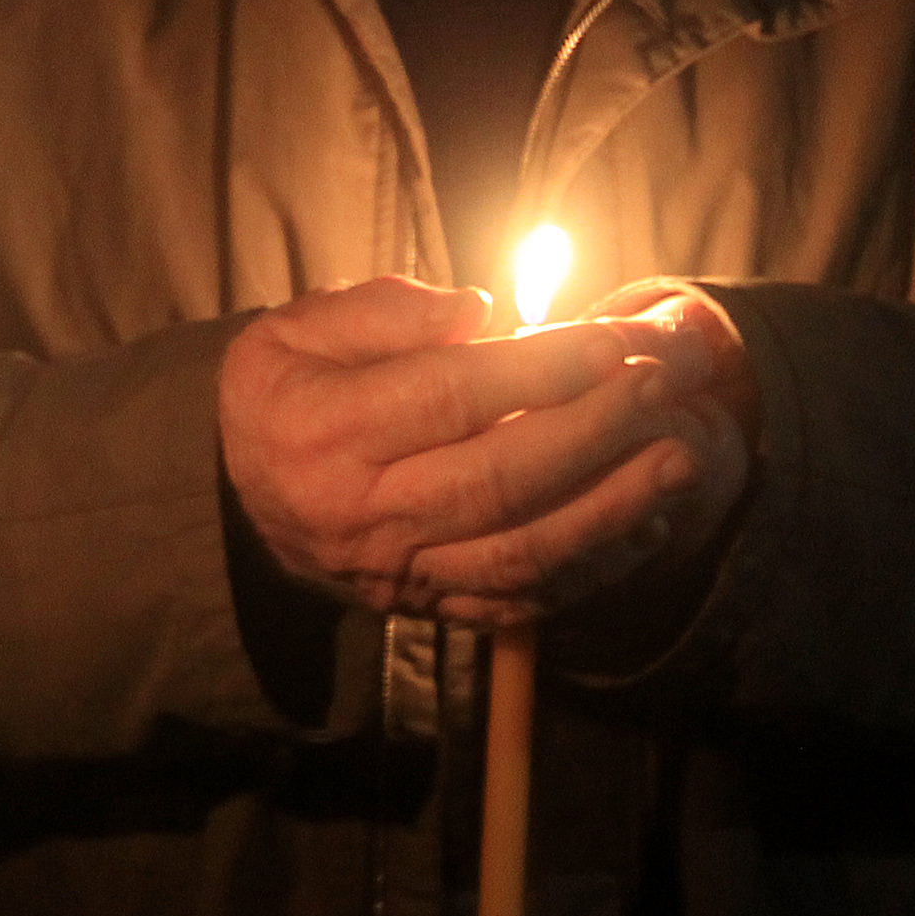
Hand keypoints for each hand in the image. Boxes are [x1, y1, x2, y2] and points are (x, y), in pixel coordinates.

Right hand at [218, 275, 730, 625]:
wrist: (238, 498)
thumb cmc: (284, 392)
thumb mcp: (297, 329)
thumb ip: (383, 311)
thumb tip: (480, 310)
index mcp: (325, 429)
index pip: (448, 397)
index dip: (537, 369)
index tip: (606, 341)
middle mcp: (360, 511)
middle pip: (495, 478)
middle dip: (591, 432)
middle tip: (655, 388)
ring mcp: (397, 569)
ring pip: (518, 549)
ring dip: (610, 509)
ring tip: (676, 460)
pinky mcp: (425, 605)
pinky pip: (517, 598)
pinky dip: (589, 571)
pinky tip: (642, 527)